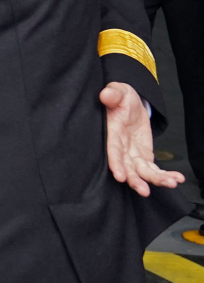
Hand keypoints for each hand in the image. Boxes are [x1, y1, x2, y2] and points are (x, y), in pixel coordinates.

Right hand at [100, 82, 184, 196]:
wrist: (129, 104)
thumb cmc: (120, 97)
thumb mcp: (118, 91)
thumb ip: (113, 94)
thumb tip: (106, 95)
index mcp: (112, 133)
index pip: (113, 150)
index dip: (115, 163)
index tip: (120, 177)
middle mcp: (121, 148)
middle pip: (127, 167)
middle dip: (135, 180)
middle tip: (144, 191)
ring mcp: (133, 155)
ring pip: (143, 172)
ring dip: (156, 180)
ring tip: (171, 183)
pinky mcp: (144, 157)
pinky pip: (154, 169)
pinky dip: (165, 175)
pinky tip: (178, 178)